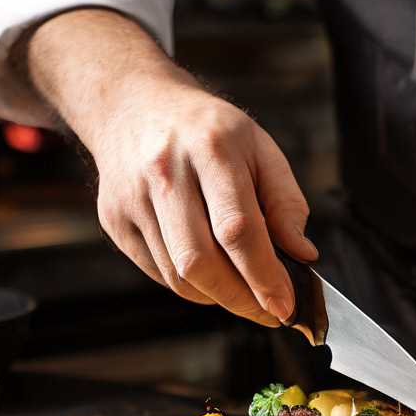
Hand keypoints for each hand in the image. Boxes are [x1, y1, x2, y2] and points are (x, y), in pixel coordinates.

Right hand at [76, 80, 317, 323]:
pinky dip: (188, 284)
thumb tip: (302, 255)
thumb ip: (285, 200)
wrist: (133, 104)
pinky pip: (156, 273)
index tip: (286, 305)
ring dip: (216, 295)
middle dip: (240, 299)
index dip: (264, 276)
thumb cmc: (205, 129)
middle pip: (199, 260)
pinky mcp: (114, 219)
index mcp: (209, 147)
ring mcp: (132, 197)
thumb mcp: (258, 146)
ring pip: (177, 275)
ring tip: (240, 287)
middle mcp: (164, 171)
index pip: (237, 228)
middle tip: (266, 310)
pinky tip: (206, 269)